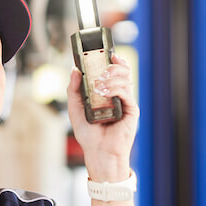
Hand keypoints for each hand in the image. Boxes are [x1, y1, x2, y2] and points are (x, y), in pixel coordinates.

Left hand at [66, 54, 138, 181]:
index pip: (112, 72)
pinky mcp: (131, 110)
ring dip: (112, 76)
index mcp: (106, 94)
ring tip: (100, 83)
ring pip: (125, 79)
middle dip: (113, 65)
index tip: (105, 52)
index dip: (110, 60)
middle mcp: (118, 96)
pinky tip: (105, 92)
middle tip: (103, 66)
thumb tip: (74, 69)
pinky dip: (116, 88)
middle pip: (122, 72)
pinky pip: (127, 92)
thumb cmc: (88, 135)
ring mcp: (126, 102)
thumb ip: (74, 89)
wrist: (98, 153)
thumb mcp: (75, 108)